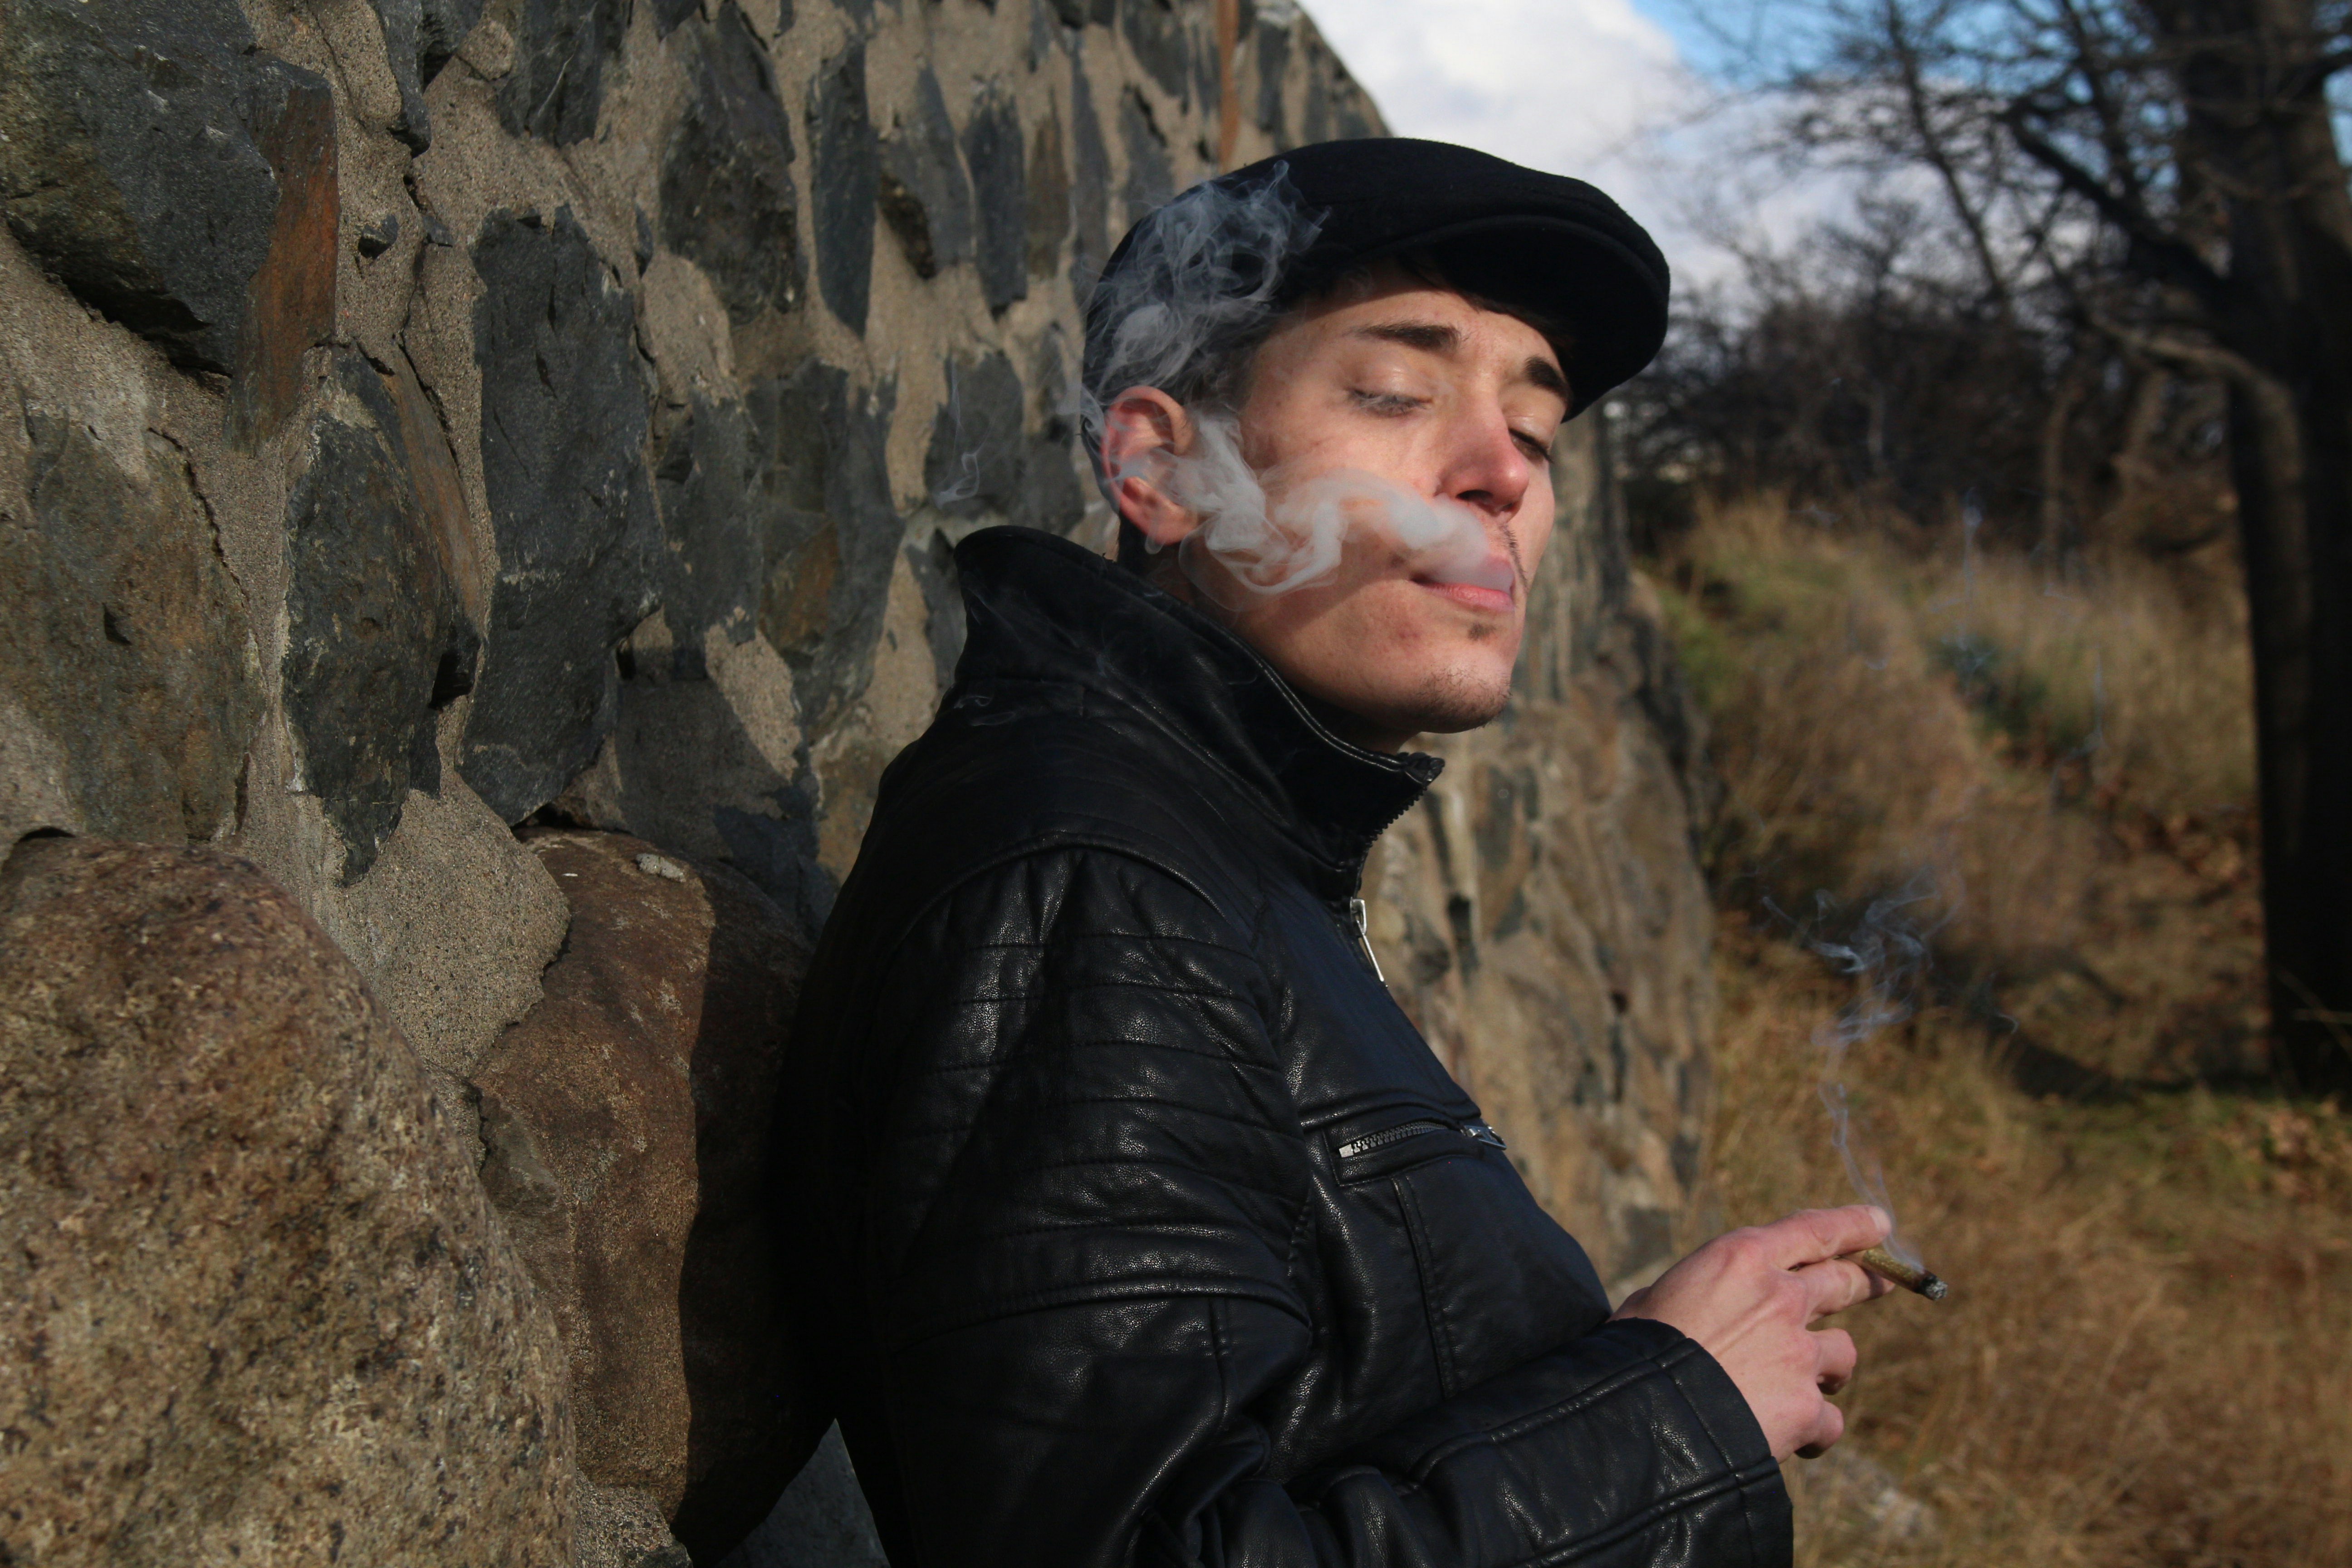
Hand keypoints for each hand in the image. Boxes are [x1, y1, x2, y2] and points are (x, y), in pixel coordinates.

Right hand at [1611, 1205, 1891, 1459]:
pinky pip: (1829, 1420)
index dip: (1852, 1224)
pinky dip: (1814, 1430)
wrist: (1642, 1414)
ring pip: (1842, 1355)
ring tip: (1805, 1388)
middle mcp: (1781, 1297)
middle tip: (1882, 1283)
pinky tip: (1796, 1441)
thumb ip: (1699, 1295)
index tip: (1880, 1220)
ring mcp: (1799, 1353)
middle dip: (1867, 1281)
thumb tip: (1702, 1310)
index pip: (1811, 1230)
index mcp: (1739, 1259)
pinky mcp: (1807, 1408)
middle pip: (1843, 1282)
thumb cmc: (1636, 1351)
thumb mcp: (1657, 1299)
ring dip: (1827, 1368)